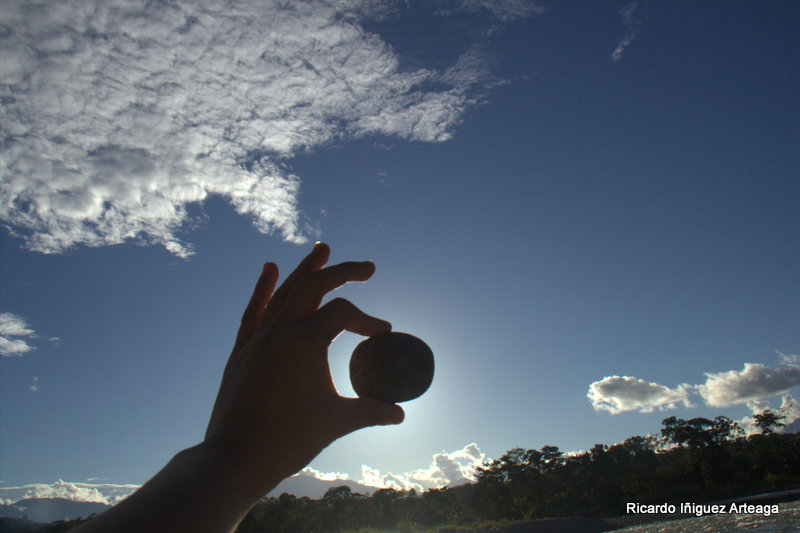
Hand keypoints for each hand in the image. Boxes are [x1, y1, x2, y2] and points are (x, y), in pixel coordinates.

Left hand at [204, 242, 403, 499]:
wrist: (235, 459)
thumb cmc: (289, 441)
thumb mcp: (337, 422)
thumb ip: (372, 411)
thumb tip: (400, 413)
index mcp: (305, 342)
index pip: (344, 313)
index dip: (368, 321)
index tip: (382, 336)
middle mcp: (279, 331)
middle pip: (314, 286)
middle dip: (342, 271)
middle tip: (367, 267)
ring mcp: (257, 339)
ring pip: (283, 291)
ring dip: (305, 269)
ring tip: (322, 250)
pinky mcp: (241, 350)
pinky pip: (253, 310)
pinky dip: (263, 287)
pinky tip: (270, 268)